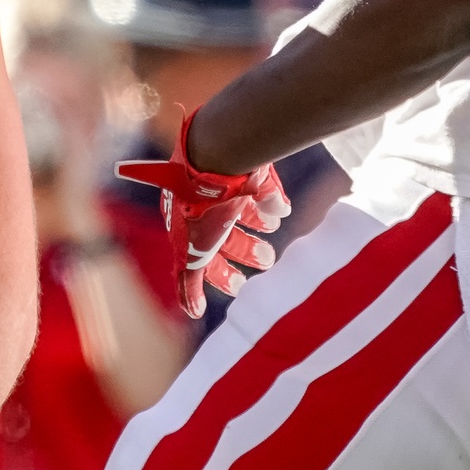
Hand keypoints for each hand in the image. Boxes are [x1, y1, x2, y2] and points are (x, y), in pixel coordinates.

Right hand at [118, 114, 289, 316]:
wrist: (219, 157)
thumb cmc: (201, 208)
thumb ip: (188, 282)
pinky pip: (262, 186)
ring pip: (242, 207)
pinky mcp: (247, 168)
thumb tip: (192, 312)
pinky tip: (283, 210)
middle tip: (268, 261)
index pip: (201, 254)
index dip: (219, 273)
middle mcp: (204, 203)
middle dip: (244, 249)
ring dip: (258, 222)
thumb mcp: (191, 252)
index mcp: (186, 221)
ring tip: (275, 229)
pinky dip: (273, 200)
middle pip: (224, 231)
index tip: (240, 288)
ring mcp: (225, 184)